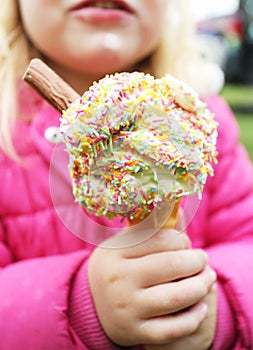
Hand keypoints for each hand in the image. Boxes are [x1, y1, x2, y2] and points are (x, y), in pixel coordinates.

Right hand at [88, 228, 215, 345]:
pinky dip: (193, 317)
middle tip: (202, 260)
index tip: (186, 243)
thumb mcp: (124, 244)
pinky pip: (174, 329)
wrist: (92, 304)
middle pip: (172, 266)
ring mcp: (127, 309)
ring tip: (208, 278)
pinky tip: (200, 306)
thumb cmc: (117, 266)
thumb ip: (149, 228)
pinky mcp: (136, 333)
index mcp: (115, 254)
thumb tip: (176, 207)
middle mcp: (119, 281)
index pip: (160, 239)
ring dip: (201, 286)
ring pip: (177, 297)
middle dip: (197, 261)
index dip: (181, 240)